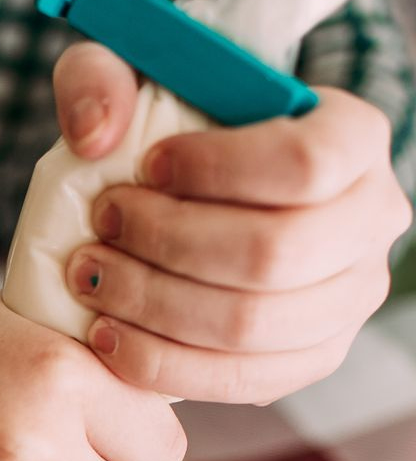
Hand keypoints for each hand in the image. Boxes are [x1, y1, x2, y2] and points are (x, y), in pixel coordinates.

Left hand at [53, 45, 413, 403]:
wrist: (204, 202)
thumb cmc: (175, 141)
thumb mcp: (136, 83)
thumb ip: (103, 80)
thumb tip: (95, 136)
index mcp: (354, 140)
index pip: (305, 163)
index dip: (215, 171)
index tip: (144, 167)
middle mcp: (370, 224)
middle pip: (271, 255)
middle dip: (167, 246)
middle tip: (101, 230)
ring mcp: (346, 302)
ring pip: (249, 327)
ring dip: (153, 307)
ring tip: (90, 279)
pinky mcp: (307, 360)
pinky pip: (236, 381)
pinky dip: (160, 364)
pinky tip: (106, 336)